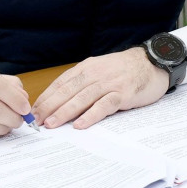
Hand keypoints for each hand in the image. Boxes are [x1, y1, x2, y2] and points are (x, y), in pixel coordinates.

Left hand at [32, 48, 168, 129]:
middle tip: (36, 121)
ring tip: (51, 124)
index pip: (61, 83)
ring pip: (82, 98)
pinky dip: (91, 115)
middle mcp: (95, 74)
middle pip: (67, 91)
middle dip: (49, 106)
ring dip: (64, 112)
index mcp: (87, 68)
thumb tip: (61, 102)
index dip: (46, 98)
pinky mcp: (123, 93)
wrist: (152, 62)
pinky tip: (80, 125)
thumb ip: (83, 82)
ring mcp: (109, 83)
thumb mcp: (100, 70)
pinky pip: (104, 105)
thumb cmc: (124, 70)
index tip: (33, 111)